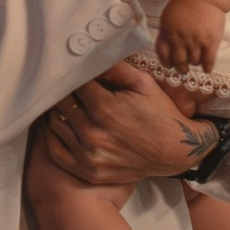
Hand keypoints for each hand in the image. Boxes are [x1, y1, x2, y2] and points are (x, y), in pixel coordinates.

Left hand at [42, 65, 216, 188]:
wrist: (175, 151)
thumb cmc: (160, 114)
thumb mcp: (143, 83)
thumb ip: (114, 68)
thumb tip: (90, 58)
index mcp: (104, 108)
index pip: (73, 84)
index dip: (75, 76)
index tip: (78, 73)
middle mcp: (92, 133)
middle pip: (61, 104)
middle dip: (66, 93)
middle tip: (73, 89)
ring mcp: (88, 155)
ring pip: (56, 124)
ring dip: (60, 112)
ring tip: (71, 105)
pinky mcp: (87, 171)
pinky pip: (55, 151)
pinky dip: (55, 136)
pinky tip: (64, 126)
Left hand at [156, 0, 229, 71]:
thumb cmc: (184, 5)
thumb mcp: (167, 18)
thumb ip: (166, 34)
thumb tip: (166, 51)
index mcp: (168, 33)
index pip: (164, 56)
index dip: (167, 63)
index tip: (170, 64)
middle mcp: (180, 39)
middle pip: (179, 63)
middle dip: (181, 68)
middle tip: (184, 68)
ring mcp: (196, 41)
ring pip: (194, 62)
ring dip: (194, 63)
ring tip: (196, 60)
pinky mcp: (210, 41)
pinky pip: (208, 61)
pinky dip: (207, 68)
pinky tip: (206, 68)